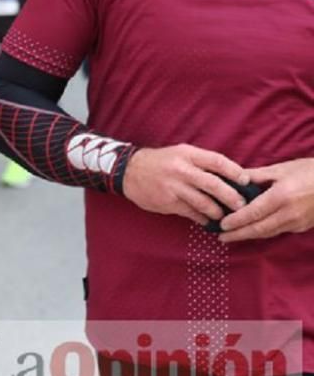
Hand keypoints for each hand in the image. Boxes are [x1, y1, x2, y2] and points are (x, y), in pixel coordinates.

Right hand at [123, 145, 248, 224]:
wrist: (129, 171)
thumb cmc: (161, 162)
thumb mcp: (180, 154)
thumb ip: (202, 163)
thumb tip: (231, 177)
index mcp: (187, 154)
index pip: (217, 161)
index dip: (235, 172)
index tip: (246, 181)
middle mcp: (181, 170)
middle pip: (213, 184)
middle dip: (231, 197)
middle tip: (242, 205)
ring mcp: (174, 187)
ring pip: (204, 202)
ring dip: (218, 211)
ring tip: (225, 216)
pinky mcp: (168, 202)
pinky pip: (191, 213)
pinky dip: (202, 218)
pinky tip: (208, 221)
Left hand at [219, 158, 313, 242]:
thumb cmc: (310, 171)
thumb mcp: (282, 169)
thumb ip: (257, 175)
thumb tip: (236, 178)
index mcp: (281, 197)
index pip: (252, 213)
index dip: (236, 221)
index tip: (221, 225)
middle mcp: (289, 213)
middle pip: (259, 229)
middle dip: (238, 234)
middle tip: (221, 237)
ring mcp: (298, 222)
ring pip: (269, 232)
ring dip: (250, 235)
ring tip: (233, 236)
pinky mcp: (303, 226)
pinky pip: (279, 231)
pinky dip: (264, 232)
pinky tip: (254, 230)